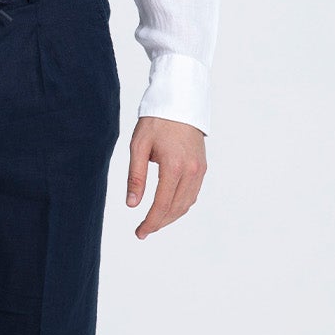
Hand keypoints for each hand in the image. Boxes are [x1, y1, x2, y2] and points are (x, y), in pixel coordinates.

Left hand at [125, 117, 206, 238]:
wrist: (180, 103)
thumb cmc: (156, 122)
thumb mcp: (138, 146)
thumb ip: (136, 177)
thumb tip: (132, 204)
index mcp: (174, 166)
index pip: (162, 204)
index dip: (150, 222)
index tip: (140, 232)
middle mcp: (191, 171)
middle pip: (176, 209)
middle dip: (159, 223)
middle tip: (143, 231)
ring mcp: (200, 170)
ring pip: (186, 204)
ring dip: (170, 217)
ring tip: (154, 222)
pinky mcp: (202, 167)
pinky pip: (193, 194)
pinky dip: (180, 205)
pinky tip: (168, 207)